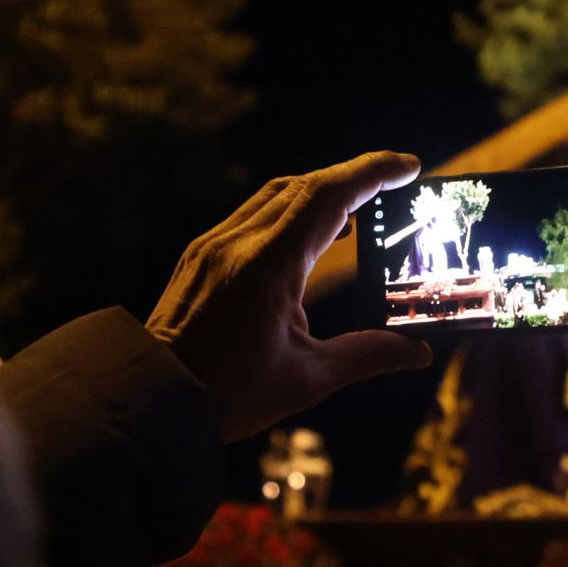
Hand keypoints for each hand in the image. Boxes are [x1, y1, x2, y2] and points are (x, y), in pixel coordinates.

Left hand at [146, 151, 432, 441]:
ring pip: (277, 193)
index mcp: (269, 266)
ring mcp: (214, 244)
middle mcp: (239, 243)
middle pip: (305, 185)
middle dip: (355, 177)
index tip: (409, 166)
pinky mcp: (201, 254)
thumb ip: (366, 356)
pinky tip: (312, 233)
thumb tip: (418, 353)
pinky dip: (292, 208)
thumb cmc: (225, 394)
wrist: (149, 400)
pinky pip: (254, 213)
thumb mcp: (307, 379)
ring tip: (360, 207)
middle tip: (396, 181)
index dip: (372, 174)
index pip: (329, 198)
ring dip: (322, 190)